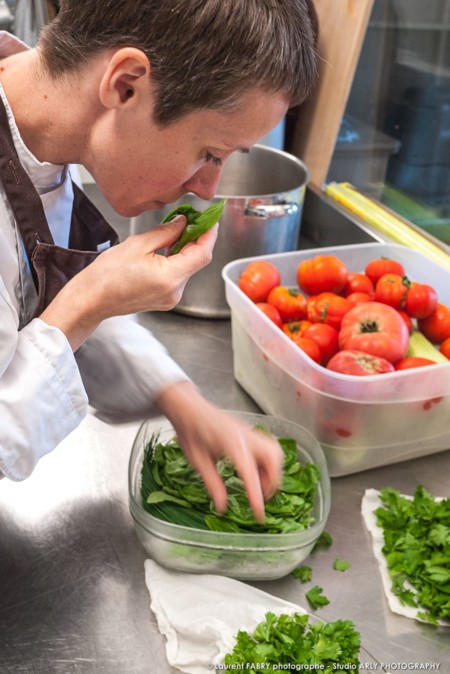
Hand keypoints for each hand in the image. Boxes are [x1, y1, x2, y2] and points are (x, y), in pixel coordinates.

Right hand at [40, 215, 217, 349]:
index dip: (208, 234)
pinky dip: (176, 261)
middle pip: (196, 261)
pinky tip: (166, 249)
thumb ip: (166, 232)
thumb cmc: (107, 275)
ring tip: (173, 232)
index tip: (211, 220)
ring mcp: (171, 298)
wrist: (92, 300)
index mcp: (170, 277)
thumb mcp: (138, 244)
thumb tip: (183, 222)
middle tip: (190, 219)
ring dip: (184, 249)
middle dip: (195, 239)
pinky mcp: (165, 299)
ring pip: (187, 268)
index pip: (202, 253)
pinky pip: (178, 276)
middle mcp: (175, 291)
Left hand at [156, 382, 283, 522]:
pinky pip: (269, 446)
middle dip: (272, 481)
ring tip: (260, 484)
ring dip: (273, 470)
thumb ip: (212, 484)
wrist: (188, 408)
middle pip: (272, 459)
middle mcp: (246, 437)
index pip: (250, 474)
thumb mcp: (198, 462)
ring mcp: (250, 432)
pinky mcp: (250, 432)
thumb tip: (222, 507)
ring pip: (275, 451)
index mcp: (232, 445)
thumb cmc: (190, 432)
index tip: (259, 515)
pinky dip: (270, 461)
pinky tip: (257, 470)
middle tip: (260, 497)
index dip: (256, 496)